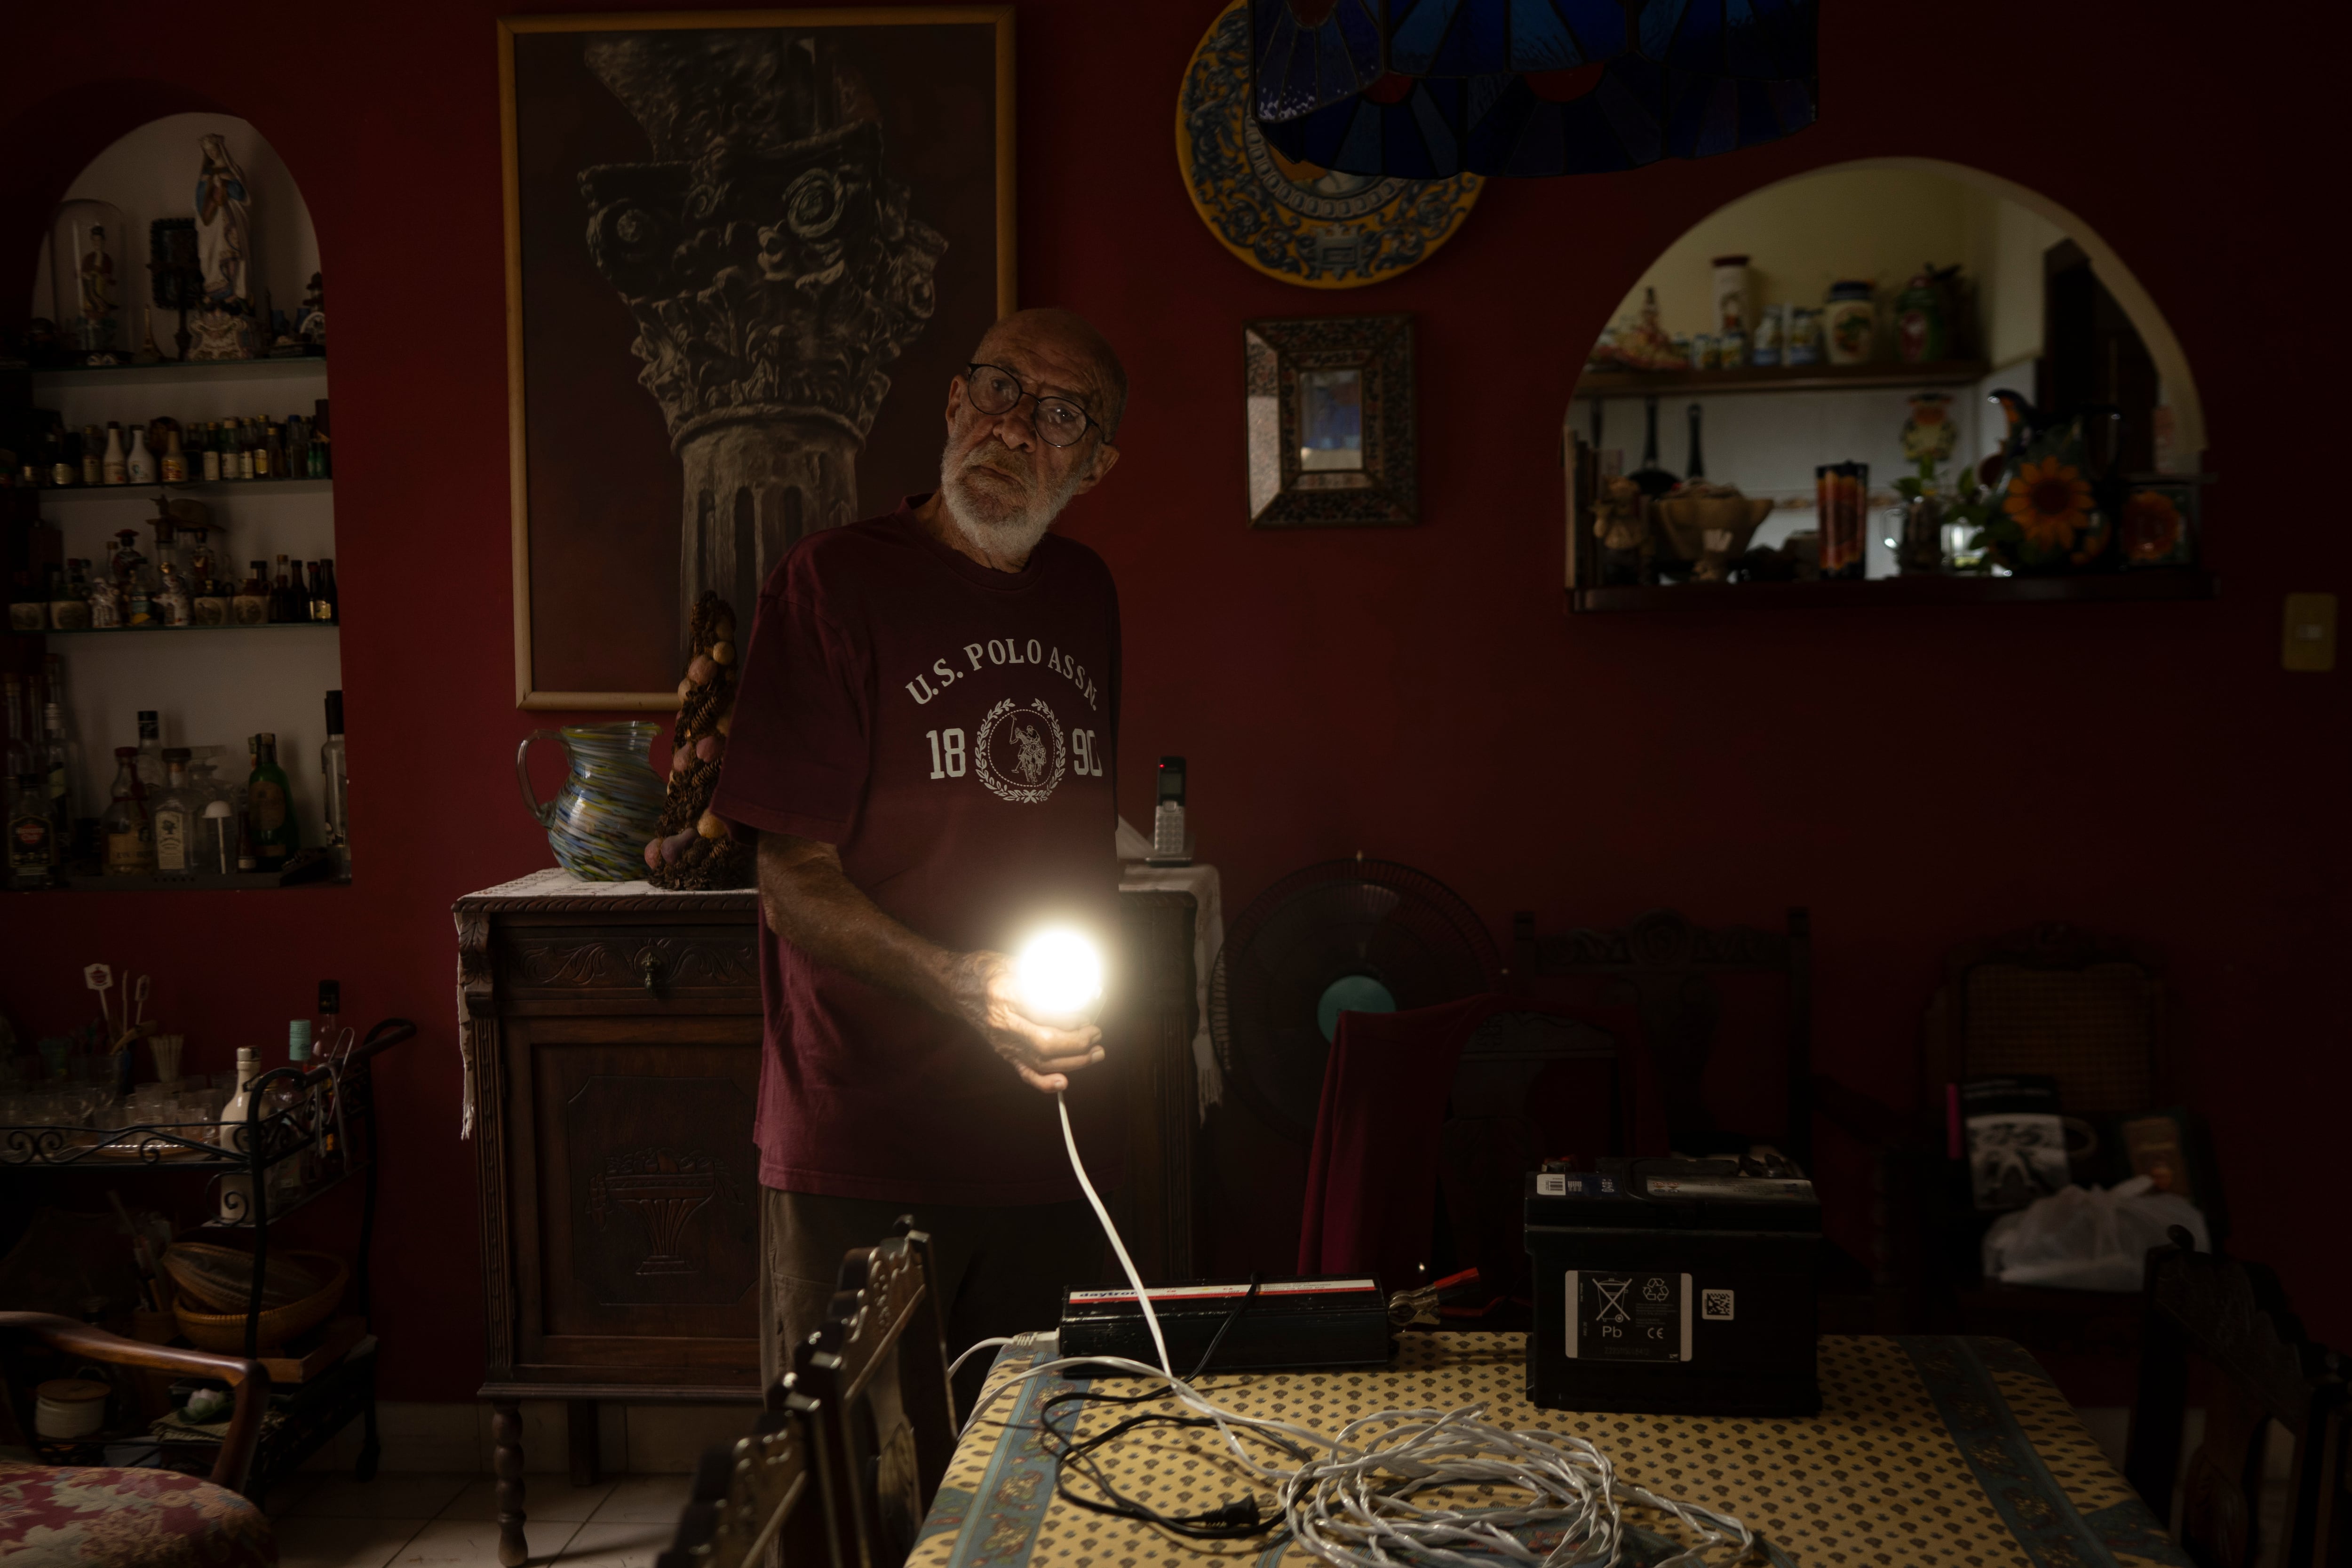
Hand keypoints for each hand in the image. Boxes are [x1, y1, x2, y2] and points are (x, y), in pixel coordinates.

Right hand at [949, 950, 1103, 1093]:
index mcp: (1004, 993)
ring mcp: (1002, 1041)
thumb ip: (1043, 973)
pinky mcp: (1003, 1052)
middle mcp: (1002, 1021)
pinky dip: (1044, 1082)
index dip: (1070, 1017)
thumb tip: (1081, 983)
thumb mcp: (1012, 962)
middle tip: (1095, 1033)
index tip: (1087, 1015)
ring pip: (1041, 1060)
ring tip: (1095, 1053)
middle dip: (1077, 1042)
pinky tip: (1063, 1082)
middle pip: (1045, 1042)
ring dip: (1074, 1061)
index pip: (1043, 1011)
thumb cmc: (986, 971)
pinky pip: (1025, 1072)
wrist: (957, 987)